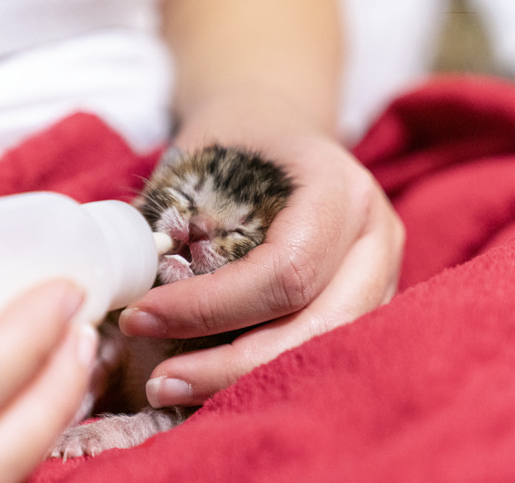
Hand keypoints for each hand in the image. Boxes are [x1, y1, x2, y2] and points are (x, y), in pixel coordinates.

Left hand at [120, 93, 404, 407]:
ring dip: (248, 379)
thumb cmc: (234, 142)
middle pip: (318, 326)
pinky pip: (324, 348)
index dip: (211, 307)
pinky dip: (267, 370)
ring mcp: (384, 271)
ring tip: (177, 387)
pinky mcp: (371, 300)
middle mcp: (375, 234)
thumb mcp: (201, 160)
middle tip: (158, 381)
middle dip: (231, 365)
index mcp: (338, 187)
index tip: (140, 317)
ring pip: (326, 348)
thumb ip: (176, 221)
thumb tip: (130, 293)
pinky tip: (215, 379)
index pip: (286, 270)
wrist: (279, 126)